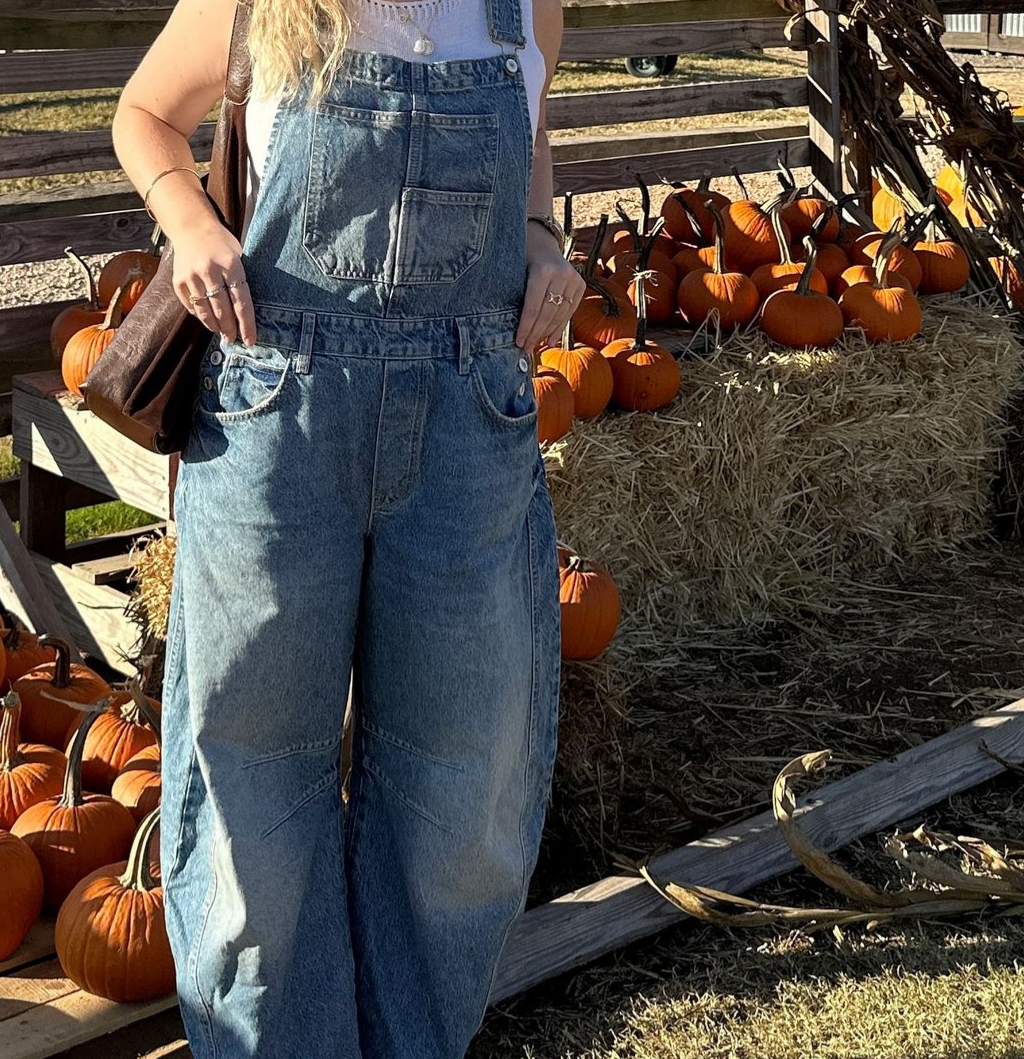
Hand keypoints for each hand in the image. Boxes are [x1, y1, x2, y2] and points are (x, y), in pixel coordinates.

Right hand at [171, 219, 255, 344]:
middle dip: (230, 329)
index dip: (246, 325)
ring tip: (221, 333)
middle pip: (222, 310)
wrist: (191, 227)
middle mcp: (209, 271)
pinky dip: (200, 315)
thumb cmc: (221, 244)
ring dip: (214, 326)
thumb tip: (246, 314)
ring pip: (205, 312)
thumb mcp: (238, 256)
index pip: (241, 302)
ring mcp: (191, 276)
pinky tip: (207, 319)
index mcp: (230, 265)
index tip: (250, 341)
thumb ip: (240, 281)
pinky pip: (191, 306)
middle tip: (233, 339)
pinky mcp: (178, 281)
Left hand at [515, 223, 586, 351]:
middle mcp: (561, 274)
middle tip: (525, 349)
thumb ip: (518, 296)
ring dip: (546, 333)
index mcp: (542, 271)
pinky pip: (569, 311)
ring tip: (535, 346)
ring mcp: (573, 279)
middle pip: (547, 313)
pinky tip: (550, 340)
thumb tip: (516, 330)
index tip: (518, 342)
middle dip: (535, 334)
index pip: (533, 307)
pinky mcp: (580, 284)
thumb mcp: (516, 272)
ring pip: (559, 314)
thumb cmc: (521, 260)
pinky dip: (559, 327)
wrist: (541, 243)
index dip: (526, 328)